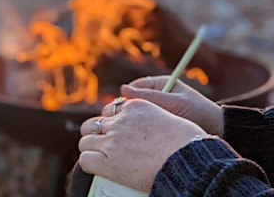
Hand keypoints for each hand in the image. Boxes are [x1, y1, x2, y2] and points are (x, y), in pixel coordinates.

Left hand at [79, 98, 205, 192]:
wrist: (186, 158)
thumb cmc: (188, 142)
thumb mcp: (171, 118)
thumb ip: (156, 117)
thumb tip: (153, 128)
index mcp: (136, 106)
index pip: (111, 109)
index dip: (111, 122)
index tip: (114, 130)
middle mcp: (121, 121)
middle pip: (93, 123)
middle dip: (97, 133)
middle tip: (104, 145)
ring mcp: (113, 140)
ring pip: (85, 141)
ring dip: (91, 148)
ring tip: (99, 158)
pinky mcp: (107, 160)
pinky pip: (85, 159)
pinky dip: (89, 164)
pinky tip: (97, 168)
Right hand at [117, 76, 223, 136]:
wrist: (217, 129)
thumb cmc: (198, 112)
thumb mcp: (174, 104)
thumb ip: (149, 97)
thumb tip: (123, 89)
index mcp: (161, 84)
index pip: (135, 87)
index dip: (126, 99)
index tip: (123, 110)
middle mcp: (158, 95)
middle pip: (134, 102)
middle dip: (130, 112)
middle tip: (126, 123)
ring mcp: (159, 109)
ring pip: (139, 115)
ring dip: (137, 122)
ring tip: (136, 131)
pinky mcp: (161, 122)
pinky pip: (146, 125)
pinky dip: (144, 130)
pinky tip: (144, 137)